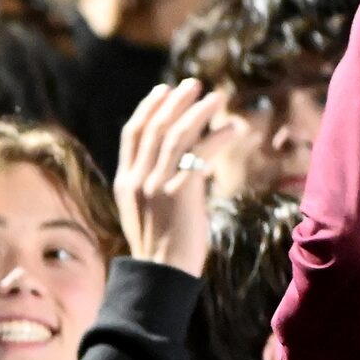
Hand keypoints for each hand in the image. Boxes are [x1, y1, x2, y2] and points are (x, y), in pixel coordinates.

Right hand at [113, 77, 233, 276]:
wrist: (162, 275)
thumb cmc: (161, 248)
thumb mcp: (145, 211)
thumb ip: (152, 183)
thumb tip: (181, 160)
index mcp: (125, 182)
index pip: (132, 133)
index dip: (148, 108)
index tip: (164, 90)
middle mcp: (136, 179)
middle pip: (154, 127)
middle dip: (175, 102)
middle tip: (195, 85)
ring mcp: (156, 186)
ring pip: (176, 136)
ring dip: (199, 113)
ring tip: (218, 98)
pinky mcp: (179, 194)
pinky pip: (200, 156)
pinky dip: (218, 139)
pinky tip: (234, 129)